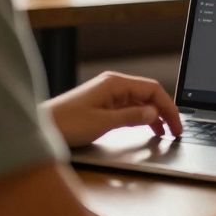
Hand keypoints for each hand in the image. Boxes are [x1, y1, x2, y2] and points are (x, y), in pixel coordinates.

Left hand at [44, 71, 182, 147]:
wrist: (39, 127)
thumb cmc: (65, 123)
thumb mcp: (102, 122)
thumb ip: (131, 117)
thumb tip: (154, 114)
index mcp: (115, 83)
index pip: (153, 89)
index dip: (168, 106)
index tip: (176, 123)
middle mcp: (113, 85)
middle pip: (149, 94)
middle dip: (164, 111)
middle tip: (175, 130)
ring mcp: (108, 94)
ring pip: (140, 101)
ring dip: (154, 115)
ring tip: (164, 132)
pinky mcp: (103, 104)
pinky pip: (129, 107)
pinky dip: (141, 117)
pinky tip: (146, 127)